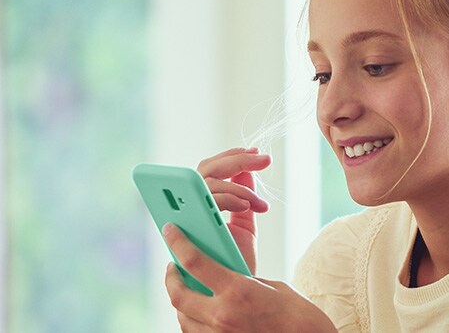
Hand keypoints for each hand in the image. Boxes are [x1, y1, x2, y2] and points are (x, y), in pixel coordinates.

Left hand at [163, 224, 336, 332]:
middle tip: (173, 267)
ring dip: (181, 302)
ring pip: (182, 318)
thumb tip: (223, 276)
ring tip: (188, 289)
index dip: (178, 243)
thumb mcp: (270, 287)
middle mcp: (223, 316)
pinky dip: (193, 321)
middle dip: (171, 278)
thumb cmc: (297, 315)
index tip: (171, 232)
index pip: (195, 262)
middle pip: (178, 294)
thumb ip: (241, 280)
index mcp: (238, 291)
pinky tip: (201, 312)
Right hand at [197, 147, 269, 273]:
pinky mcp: (190, 232)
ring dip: (237, 184)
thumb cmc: (237, 263)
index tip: (253, 151)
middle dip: (234, 159)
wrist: (239, 296)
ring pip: (205, 183)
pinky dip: (229, 199)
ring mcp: (186, 221)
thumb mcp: (245, 228)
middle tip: (262, 158)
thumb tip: (247, 171)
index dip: (227, 157)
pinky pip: (205, 203)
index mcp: (198, 207)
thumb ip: (244, 200)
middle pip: (204, 170)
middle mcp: (187, 211)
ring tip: (258, 196)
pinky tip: (249, 206)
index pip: (207, 171)